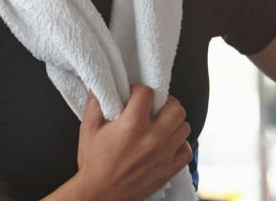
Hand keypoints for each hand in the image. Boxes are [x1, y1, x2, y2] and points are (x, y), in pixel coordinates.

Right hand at [73, 86, 191, 200]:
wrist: (98, 194)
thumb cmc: (93, 164)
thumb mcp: (88, 130)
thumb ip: (95, 104)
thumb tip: (97, 86)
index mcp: (132, 125)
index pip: (148, 93)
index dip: (140, 91)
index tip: (135, 96)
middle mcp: (152, 138)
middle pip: (176, 108)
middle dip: (166, 103)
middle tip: (156, 106)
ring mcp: (163, 155)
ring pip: (184, 127)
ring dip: (174, 122)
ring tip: (162, 124)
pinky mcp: (168, 170)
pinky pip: (186, 150)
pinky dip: (180, 144)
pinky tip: (168, 143)